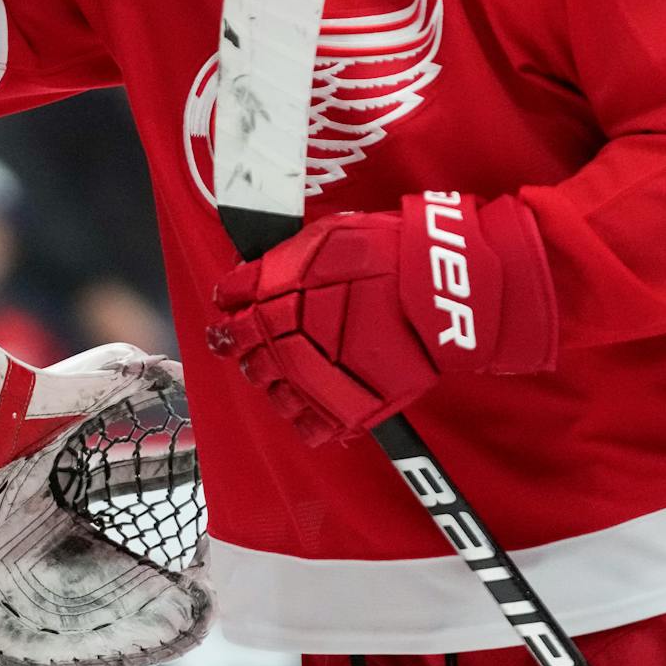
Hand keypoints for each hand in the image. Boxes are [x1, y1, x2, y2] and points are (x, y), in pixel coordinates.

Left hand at [205, 192, 556, 446]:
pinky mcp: (347, 408)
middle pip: (246, 355)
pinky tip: (314, 401)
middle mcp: (284, 344)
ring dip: (274, 382)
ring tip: (291, 370)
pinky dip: (306, 418)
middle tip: (259, 341)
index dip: (228, 309)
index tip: (231, 311)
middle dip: (246, 347)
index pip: (230, 309)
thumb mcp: (322, 238)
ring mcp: (314, 381)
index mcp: (272, 300)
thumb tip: (241, 281)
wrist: (437, 289)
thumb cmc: (385, 253)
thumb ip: (277, 264)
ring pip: (273, 394)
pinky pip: (310, 427)